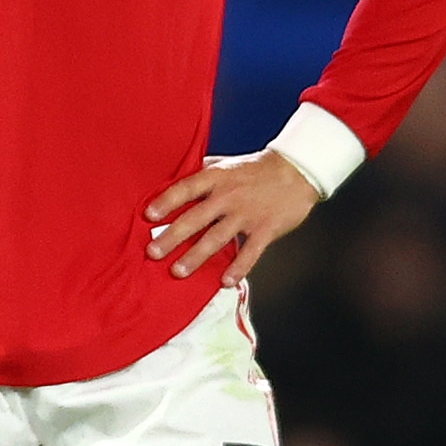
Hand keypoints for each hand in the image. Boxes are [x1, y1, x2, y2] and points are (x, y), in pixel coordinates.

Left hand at [144, 150, 317, 284]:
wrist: (297, 170)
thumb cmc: (257, 168)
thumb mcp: (227, 164)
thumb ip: (203, 172)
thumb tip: (174, 177)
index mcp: (217, 178)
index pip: (186, 189)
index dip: (166, 202)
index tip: (148, 216)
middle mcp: (229, 196)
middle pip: (195, 218)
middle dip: (172, 237)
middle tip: (153, 252)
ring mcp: (247, 214)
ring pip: (216, 238)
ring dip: (196, 257)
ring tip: (178, 272)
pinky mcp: (266, 229)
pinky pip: (249, 252)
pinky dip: (238, 268)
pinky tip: (224, 282)